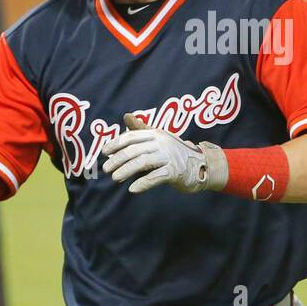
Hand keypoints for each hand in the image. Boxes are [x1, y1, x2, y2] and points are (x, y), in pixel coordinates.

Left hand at [101, 114, 226, 193]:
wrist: (202, 164)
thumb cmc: (174, 152)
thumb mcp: (159, 139)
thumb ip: (142, 129)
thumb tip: (126, 116)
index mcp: (156, 133)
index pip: (131, 137)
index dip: (115, 144)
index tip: (104, 152)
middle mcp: (162, 142)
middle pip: (134, 150)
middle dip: (117, 160)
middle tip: (106, 169)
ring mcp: (169, 156)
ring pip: (142, 162)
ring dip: (126, 170)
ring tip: (115, 178)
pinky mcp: (176, 171)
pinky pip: (156, 177)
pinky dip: (143, 183)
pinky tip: (133, 189)